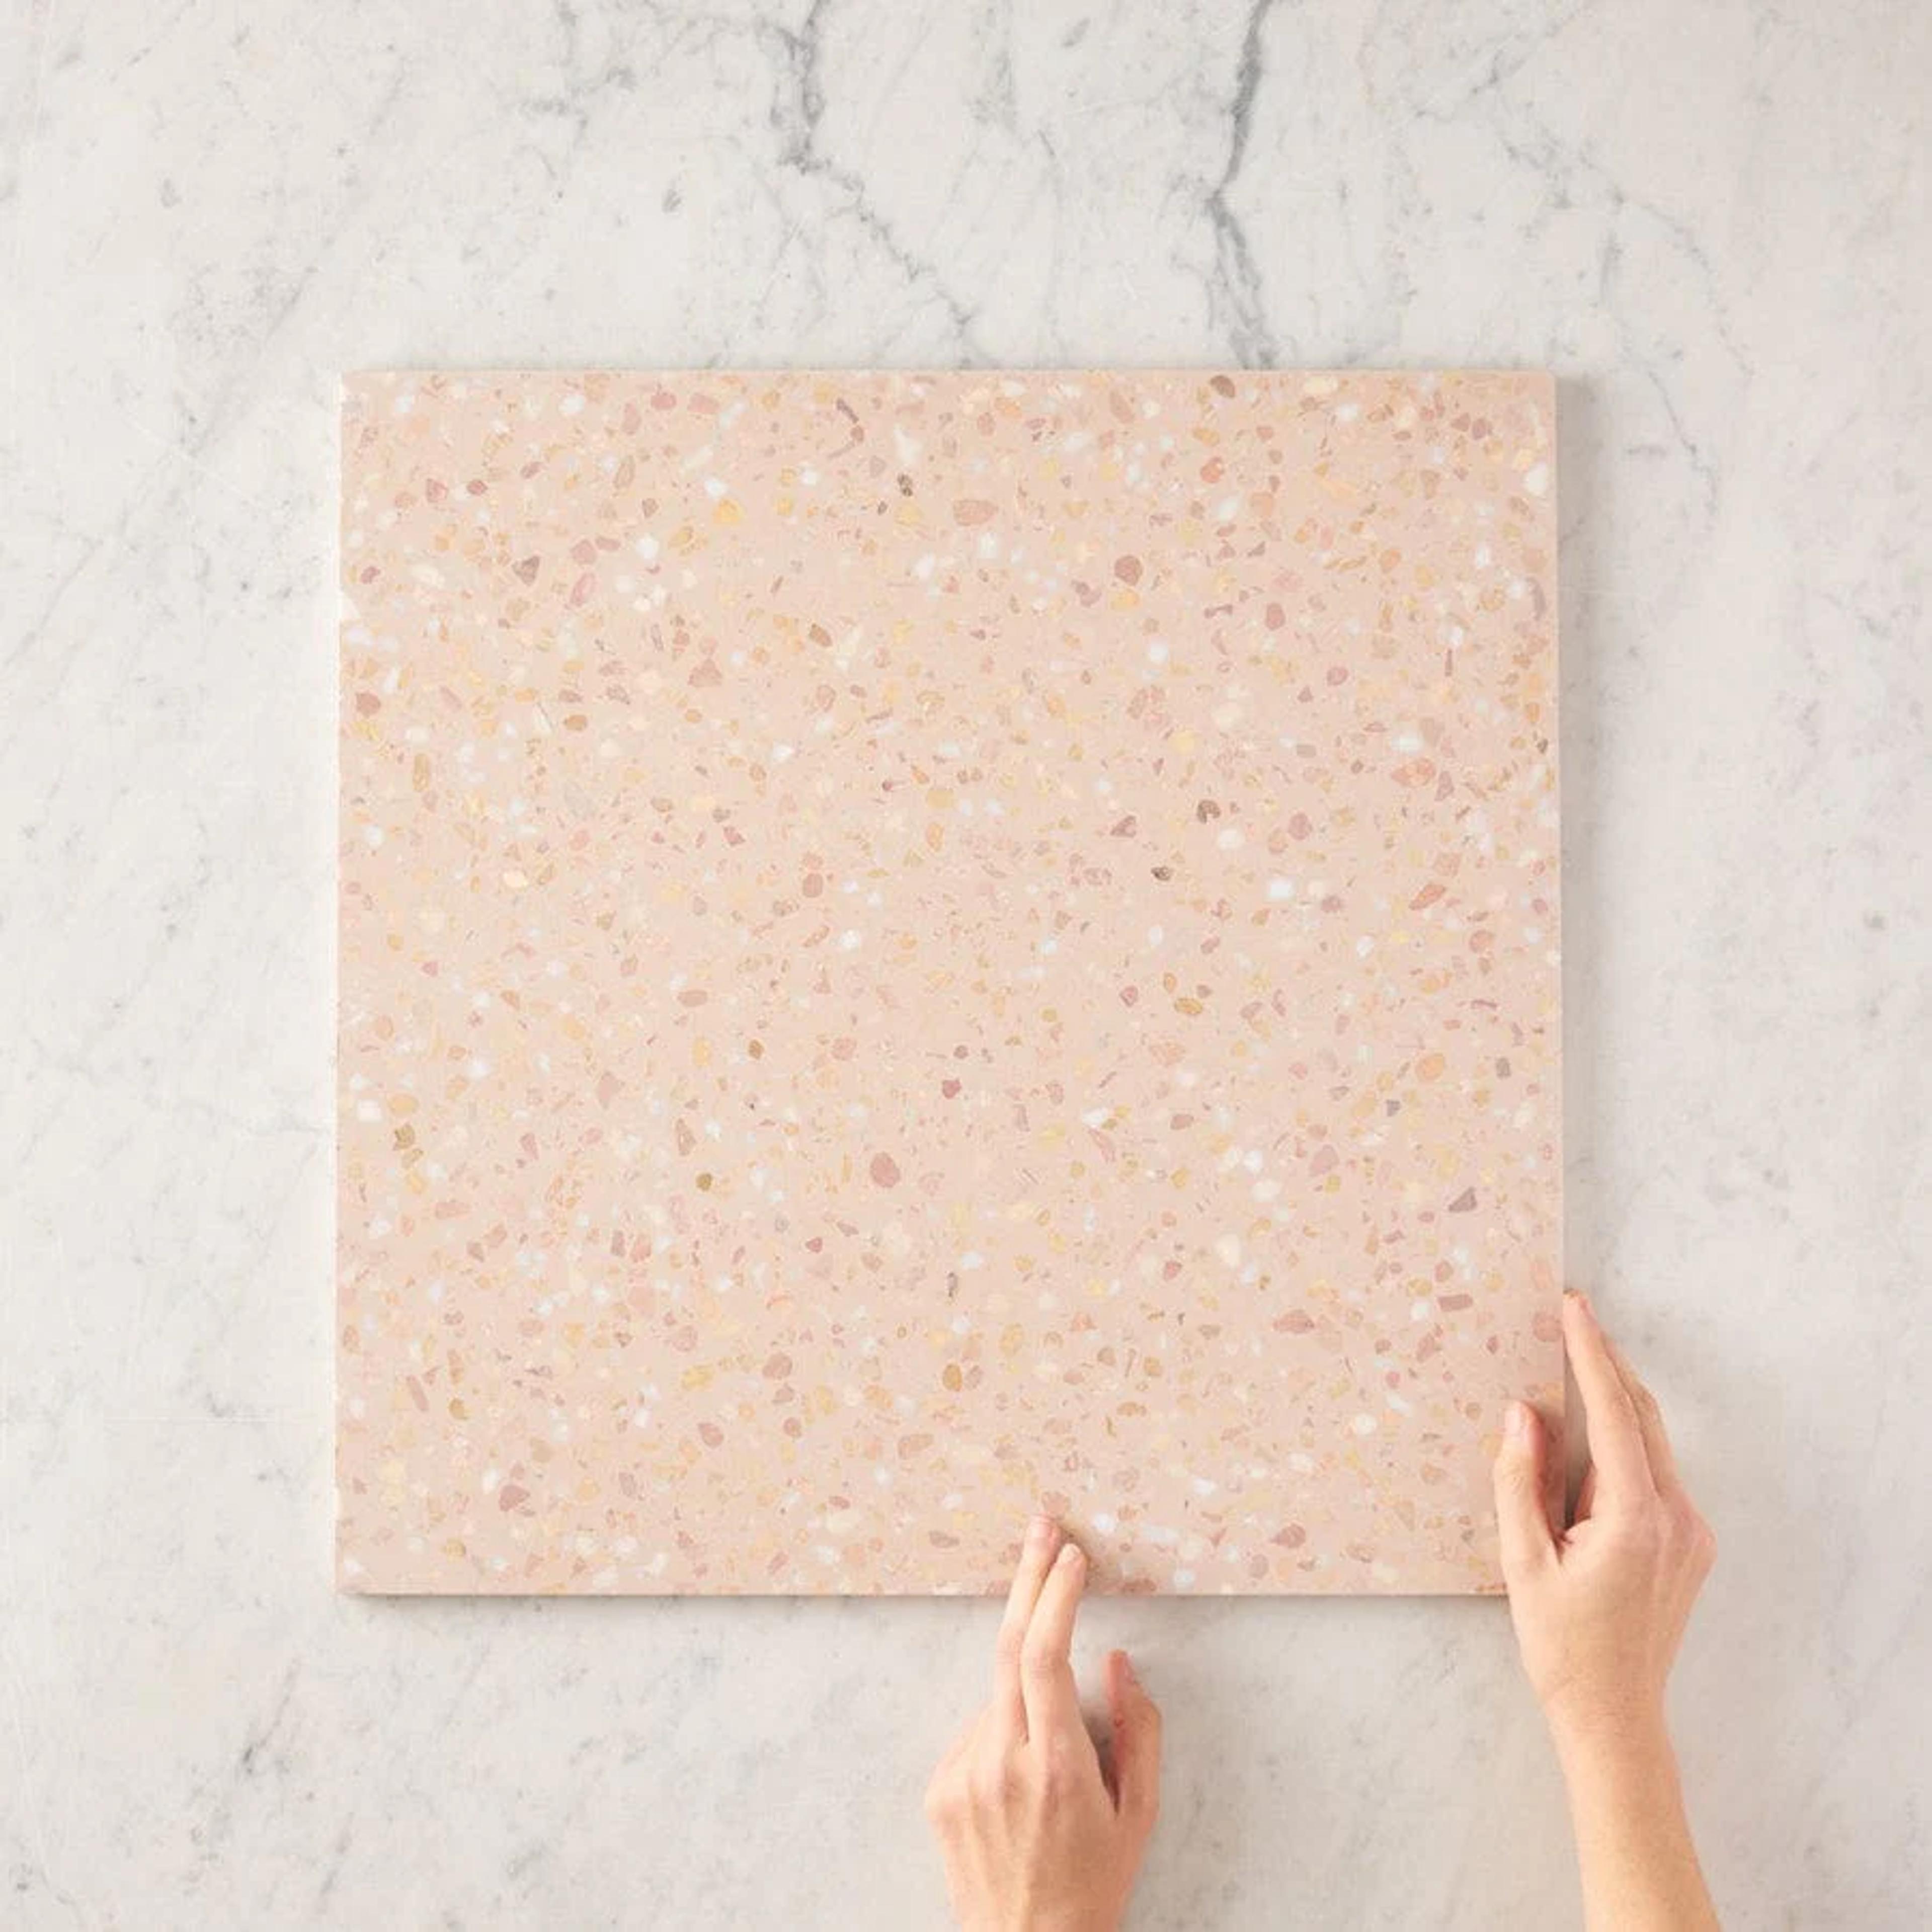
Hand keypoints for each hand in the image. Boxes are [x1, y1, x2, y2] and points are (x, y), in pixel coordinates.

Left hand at [924, 1516, 1161, 1931]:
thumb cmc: (1095, 1884)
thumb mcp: (1140, 1815)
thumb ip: (1140, 1731)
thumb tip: (1117, 1660)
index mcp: (1056, 1766)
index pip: (1044, 1655)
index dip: (1056, 1595)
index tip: (1072, 1554)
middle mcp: (1001, 1763)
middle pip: (1007, 1645)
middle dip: (1030, 1578)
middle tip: (1043, 1527)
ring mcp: (963, 1776)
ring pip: (997, 1694)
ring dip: (1028, 1688)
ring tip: (1056, 1748)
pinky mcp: (940, 1791)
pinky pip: (978, 1732)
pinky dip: (1006, 1729)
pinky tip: (1026, 1778)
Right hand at [1493, 1289, 1716, 1757]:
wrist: (1614, 1718)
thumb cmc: (1562, 1648)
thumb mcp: (1523, 1562)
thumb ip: (1520, 1481)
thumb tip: (1522, 1413)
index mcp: (1636, 1519)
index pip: (1616, 1413)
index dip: (1592, 1354)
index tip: (1574, 1307)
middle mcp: (1677, 1518)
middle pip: (1642, 1417)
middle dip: (1607, 1363)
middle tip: (1572, 1316)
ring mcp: (1691, 1533)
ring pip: (1650, 1444)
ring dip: (1613, 1404)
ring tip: (1569, 1370)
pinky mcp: (1689, 1545)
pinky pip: (1653, 1474)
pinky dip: (1622, 1445)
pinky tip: (1584, 1445)